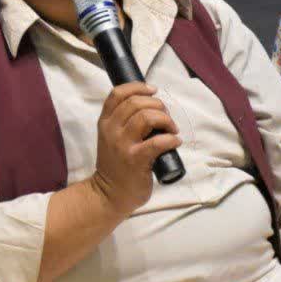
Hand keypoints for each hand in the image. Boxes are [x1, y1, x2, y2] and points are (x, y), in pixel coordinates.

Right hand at [90, 82, 181, 216]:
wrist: (109, 194)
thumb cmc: (115, 165)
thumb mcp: (111, 138)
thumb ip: (123, 122)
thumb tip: (151, 106)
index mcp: (105, 122)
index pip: (118, 93)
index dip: (138, 87)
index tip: (153, 91)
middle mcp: (112, 130)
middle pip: (137, 102)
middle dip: (158, 105)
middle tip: (166, 118)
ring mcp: (123, 145)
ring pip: (147, 117)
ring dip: (166, 120)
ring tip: (171, 130)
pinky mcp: (136, 160)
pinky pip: (158, 141)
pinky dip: (171, 139)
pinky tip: (175, 142)